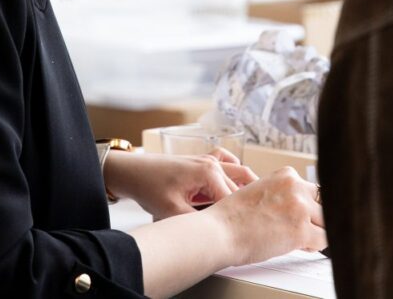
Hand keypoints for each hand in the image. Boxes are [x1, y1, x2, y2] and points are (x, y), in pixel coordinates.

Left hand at [103, 148, 257, 220]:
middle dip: (249, 202)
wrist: (133, 172)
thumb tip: (213, 234)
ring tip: (254, 203)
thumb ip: (197, 222)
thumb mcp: (173, 212)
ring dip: (246, 184)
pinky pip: (226, 160)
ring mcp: (208, 159)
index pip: (235, 199)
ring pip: (238, 170)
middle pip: (240, 185)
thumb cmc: (150, 187)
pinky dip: (233, 168)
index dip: (243, 216)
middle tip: (259, 219)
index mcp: (208, 173)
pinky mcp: (202, 160)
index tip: (252, 229)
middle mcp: (212, 163)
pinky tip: (235, 181)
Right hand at [203, 166, 325, 266]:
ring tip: (298, 239)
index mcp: (286, 175)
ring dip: (316, 232)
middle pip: (323, 205)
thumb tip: (301, 207)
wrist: (220, 232)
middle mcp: (295, 187)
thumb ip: (283, 194)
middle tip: (301, 229)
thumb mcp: (260, 191)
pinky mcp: (301, 231)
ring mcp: (300, 208)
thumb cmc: (233, 217)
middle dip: (315, 219)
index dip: (310, 206)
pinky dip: (315, 246)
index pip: (314, 190)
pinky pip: (325, 240)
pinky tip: (299, 246)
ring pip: (326, 222)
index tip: (303, 216)